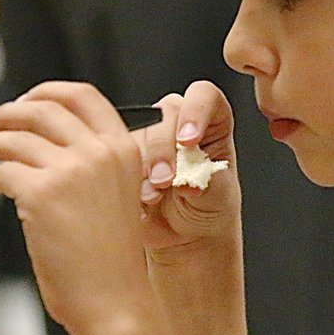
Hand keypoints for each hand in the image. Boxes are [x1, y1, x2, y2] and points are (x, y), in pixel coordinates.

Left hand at [0, 81, 157, 334]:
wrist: (114, 302)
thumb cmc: (111, 263)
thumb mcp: (114, 198)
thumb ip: (88, 166)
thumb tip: (38, 145)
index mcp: (124, 150)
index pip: (82, 97)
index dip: (46, 92)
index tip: (25, 100)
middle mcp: (100, 153)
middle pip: (42, 108)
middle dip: (7, 112)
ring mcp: (71, 171)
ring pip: (15, 136)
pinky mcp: (41, 194)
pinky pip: (1, 171)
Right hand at [135, 80, 240, 256]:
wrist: (186, 238)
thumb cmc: (210, 208)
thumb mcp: (218, 197)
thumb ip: (206, 181)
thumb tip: (188, 180)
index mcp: (211, 121)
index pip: (203, 96)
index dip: (195, 112)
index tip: (189, 141)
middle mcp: (178, 122)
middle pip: (165, 114)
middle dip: (163, 148)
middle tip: (165, 180)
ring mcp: (149, 138)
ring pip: (137, 134)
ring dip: (143, 167)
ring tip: (154, 197)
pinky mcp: (123, 156)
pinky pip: (115, 157)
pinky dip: (127, 180)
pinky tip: (140, 199)